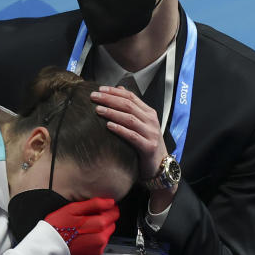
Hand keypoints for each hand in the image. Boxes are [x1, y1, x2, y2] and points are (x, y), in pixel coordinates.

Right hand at [44, 198, 118, 254]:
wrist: (47, 247)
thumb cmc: (57, 227)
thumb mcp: (73, 209)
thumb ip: (94, 204)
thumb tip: (109, 202)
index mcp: (98, 226)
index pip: (114, 215)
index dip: (109, 209)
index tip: (104, 207)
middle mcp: (100, 240)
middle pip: (110, 226)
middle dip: (103, 221)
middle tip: (88, 218)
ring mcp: (96, 251)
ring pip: (104, 237)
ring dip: (98, 232)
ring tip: (82, 230)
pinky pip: (97, 247)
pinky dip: (92, 242)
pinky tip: (80, 239)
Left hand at [91, 85, 176, 208]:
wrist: (160, 166)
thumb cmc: (146, 144)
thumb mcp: (140, 124)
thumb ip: (132, 108)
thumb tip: (119, 89)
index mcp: (149, 113)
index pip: (131, 96)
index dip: (115, 92)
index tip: (100, 89)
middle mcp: (151, 121)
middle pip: (128, 105)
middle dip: (110, 99)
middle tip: (94, 97)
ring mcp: (151, 133)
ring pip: (130, 119)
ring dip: (112, 113)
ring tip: (98, 110)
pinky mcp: (148, 147)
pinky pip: (133, 136)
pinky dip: (120, 130)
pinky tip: (109, 126)